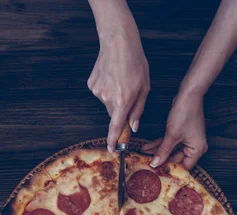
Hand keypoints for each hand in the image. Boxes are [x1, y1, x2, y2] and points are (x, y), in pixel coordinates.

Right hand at [87, 27, 149, 151]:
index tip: (112, 149)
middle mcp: (107, 99)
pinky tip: (112, 77)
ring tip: (120, 80)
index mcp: (123, 101)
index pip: (116, 127)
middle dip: (121, 110)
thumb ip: (138, 109)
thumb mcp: (144, 87)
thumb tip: (133, 126)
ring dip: (114, 97)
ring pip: (107, 103)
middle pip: (114, 114)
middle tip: (128, 94)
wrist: (118, 42)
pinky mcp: (92, 85)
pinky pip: (101, 93)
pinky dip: (107, 89)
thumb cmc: (135, 62)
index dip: (114, 140)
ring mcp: (97, 92)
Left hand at [142, 93, 207, 169]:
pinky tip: (146, 146)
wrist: (188, 95)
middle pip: (176, 159)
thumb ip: (163, 151)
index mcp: (197, 150)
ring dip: (157, 151)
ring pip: (170, 150)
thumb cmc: (185, 113)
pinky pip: (169, 142)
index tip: (157, 172)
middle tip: (147, 164)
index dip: (170, 169)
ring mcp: (187, 140)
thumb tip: (155, 164)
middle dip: (161, 160)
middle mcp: (194, 147)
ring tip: (143, 155)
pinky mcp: (180, 134)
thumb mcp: (172, 135)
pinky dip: (159, 144)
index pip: (184, 166)